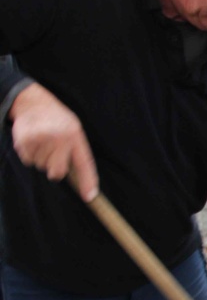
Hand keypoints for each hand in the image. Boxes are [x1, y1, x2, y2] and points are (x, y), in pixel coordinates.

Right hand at [9, 83, 98, 200]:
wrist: (34, 102)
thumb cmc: (56, 119)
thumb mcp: (73, 129)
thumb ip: (77, 151)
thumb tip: (82, 177)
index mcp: (75, 135)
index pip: (84, 164)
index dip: (87, 181)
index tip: (89, 197)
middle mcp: (59, 137)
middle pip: (57, 172)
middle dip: (55, 168)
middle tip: (53, 153)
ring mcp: (41, 139)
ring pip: (41, 166)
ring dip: (41, 158)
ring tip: (43, 142)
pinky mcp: (25, 141)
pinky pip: (29, 161)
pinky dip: (30, 154)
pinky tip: (33, 141)